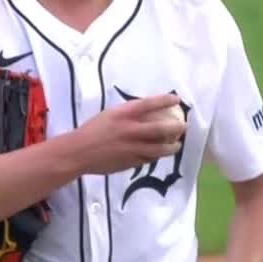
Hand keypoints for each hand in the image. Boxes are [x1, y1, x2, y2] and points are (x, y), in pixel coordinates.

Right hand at [70, 93, 187, 174]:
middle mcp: (130, 130)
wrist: (78, 152)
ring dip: (172, 146)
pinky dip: (156, 156)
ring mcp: (131, 148)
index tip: (177, 99)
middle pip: (160, 128)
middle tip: (183, 126)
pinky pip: (149, 159)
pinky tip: (160, 154)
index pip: (149, 104)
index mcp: (123, 114)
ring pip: (159, 148)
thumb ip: (127, 113)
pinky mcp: (130, 162)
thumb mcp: (109, 115)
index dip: (165, 100)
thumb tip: (146, 111)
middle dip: (176, 127)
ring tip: (177, 145)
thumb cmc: (93, 130)